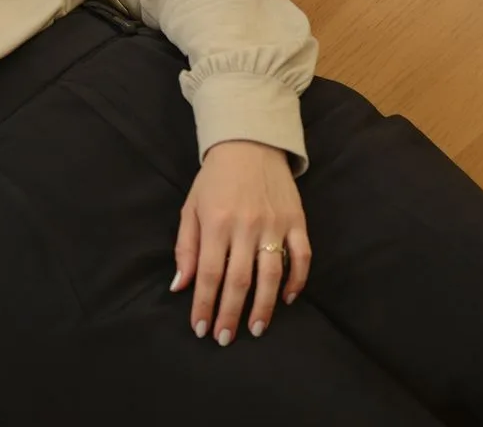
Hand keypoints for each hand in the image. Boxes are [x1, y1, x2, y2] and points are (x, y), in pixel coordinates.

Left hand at [170, 140, 310, 344]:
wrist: (249, 145)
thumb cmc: (214, 180)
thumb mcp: (191, 208)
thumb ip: (186, 248)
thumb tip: (180, 285)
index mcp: (216, 223)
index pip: (209, 274)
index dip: (205, 304)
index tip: (201, 328)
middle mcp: (246, 226)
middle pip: (239, 281)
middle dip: (230, 314)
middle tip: (225, 339)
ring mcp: (274, 224)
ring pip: (272, 275)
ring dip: (264, 307)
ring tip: (256, 329)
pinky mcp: (297, 221)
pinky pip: (301, 257)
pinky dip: (296, 281)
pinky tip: (286, 299)